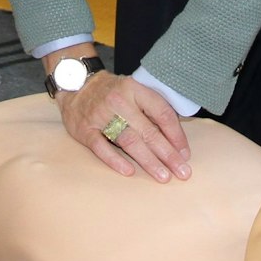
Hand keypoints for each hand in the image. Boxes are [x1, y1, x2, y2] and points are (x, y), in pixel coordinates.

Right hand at [57, 71, 192, 183]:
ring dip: (148, 161)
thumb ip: (152, 109)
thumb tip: (176, 137)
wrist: (75, 84)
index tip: (185, 153)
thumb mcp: (133, 90)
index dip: (176, 135)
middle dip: (168, 154)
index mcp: (135, 89)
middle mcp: (119, 101)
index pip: (162, 113)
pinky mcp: (85, 129)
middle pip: (148, 131)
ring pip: (128, 141)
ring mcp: (100, 116)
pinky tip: (129, 171)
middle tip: (182, 171)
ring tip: (163, 176)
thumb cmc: (111, 91)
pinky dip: (115, 160)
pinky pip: (101, 147)